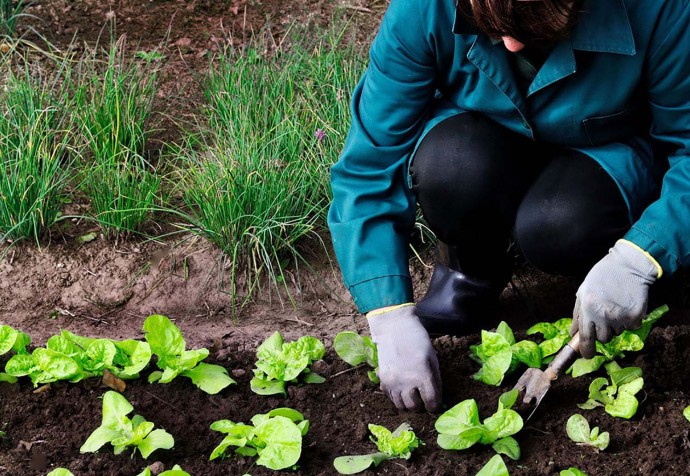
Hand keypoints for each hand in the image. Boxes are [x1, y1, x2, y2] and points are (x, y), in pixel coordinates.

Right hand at [367, 304, 441, 411]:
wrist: (394, 326)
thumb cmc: (417, 339)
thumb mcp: (432, 357)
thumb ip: (435, 379)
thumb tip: (437, 396)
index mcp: (423, 375)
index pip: (431, 402)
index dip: (435, 406)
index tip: (435, 404)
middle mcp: (407, 382)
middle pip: (415, 407)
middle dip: (422, 406)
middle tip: (423, 399)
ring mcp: (393, 382)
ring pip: (401, 406)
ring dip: (408, 403)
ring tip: (412, 395)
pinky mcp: (383, 380)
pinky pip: (390, 397)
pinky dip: (397, 397)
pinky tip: (401, 389)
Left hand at [571, 240, 659, 357]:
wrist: (628, 266)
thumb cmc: (601, 277)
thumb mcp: (583, 292)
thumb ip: (577, 315)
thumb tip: (573, 335)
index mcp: (588, 309)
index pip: (586, 339)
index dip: (586, 350)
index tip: (586, 355)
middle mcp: (604, 316)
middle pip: (603, 339)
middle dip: (601, 333)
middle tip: (603, 318)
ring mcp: (621, 317)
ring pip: (617, 333)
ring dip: (614, 326)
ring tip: (614, 308)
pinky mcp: (636, 316)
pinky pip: (631, 327)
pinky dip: (628, 320)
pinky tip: (625, 306)